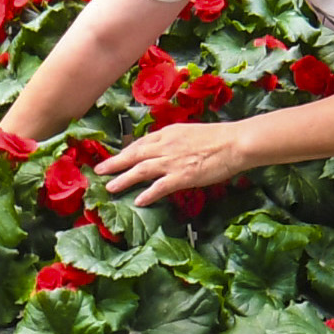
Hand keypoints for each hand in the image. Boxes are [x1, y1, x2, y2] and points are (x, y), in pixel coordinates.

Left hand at [96, 118, 260, 207]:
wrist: (234, 142)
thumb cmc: (219, 137)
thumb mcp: (191, 132)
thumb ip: (176, 140)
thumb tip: (166, 149)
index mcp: (169, 132)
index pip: (141, 142)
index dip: (126, 151)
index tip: (117, 157)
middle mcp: (166, 145)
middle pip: (134, 154)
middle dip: (114, 163)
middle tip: (98, 171)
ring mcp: (172, 161)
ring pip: (140, 170)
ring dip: (123, 179)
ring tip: (110, 187)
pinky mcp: (182, 176)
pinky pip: (159, 187)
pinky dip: (147, 194)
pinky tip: (138, 201)